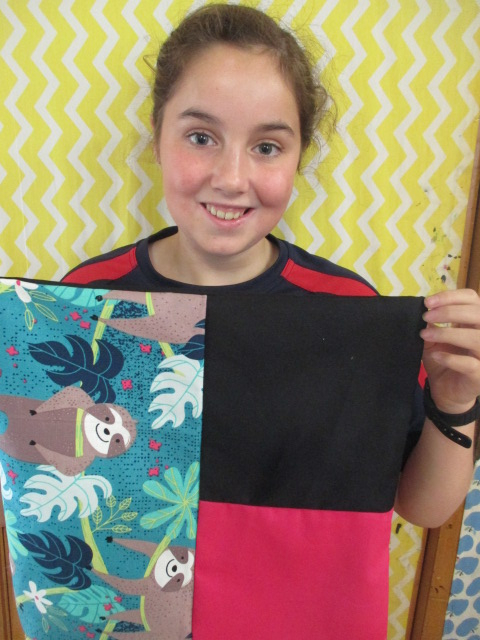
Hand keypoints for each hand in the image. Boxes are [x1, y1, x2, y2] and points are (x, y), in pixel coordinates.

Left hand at [420, 288, 479, 412]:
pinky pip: (470, 364)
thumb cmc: (443, 359)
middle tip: (425, 316)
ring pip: (476, 338)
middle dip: (449, 312)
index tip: (428, 302)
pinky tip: (436, 355)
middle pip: (477, 314)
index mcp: (474, 322)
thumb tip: (425, 309)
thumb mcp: (433, 339)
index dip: (451, 296)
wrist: (445, 390)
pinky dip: (451, 358)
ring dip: (448, 333)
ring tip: (426, 335)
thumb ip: (431, 324)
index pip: (471, 298)